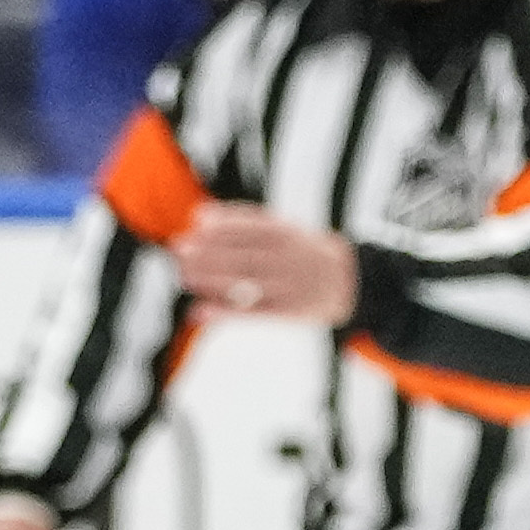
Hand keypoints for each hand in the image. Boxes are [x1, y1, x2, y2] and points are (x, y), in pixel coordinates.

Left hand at [175, 205, 356, 321]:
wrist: (350, 281)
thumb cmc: (303, 251)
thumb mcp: (284, 228)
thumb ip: (244, 222)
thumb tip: (200, 214)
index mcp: (288, 235)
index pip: (253, 227)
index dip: (224, 224)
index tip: (196, 222)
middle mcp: (288, 260)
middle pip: (244, 255)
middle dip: (210, 252)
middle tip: (179, 248)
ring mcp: (287, 287)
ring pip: (245, 284)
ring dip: (211, 280)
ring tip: (183, 275)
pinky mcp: (286, 314)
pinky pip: (252, 314)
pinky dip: (224, 313)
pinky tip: (199, 311)